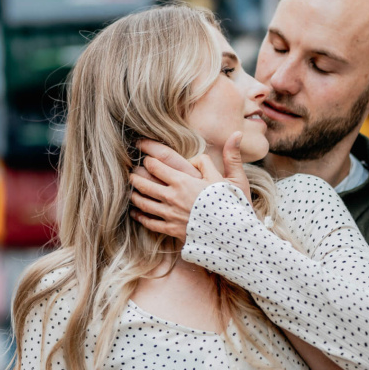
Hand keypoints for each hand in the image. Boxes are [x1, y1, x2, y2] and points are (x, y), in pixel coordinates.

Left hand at [129, 132, 250, 239]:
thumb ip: (231, 156)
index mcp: (183, 181)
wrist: (234, 236)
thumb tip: (237, 133)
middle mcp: (172, 197)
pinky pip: (150, 222)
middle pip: (144, 184)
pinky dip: (140, 216)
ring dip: (135, 195)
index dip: (149, 160)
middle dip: (135, 177)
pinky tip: (136, 213)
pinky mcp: (171, 230)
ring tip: (132, 191)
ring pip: (143, 203)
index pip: (156, 166)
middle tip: (131, 173)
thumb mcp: (235, 178)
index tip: (146, 158)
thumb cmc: (234, 206)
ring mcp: (170, 215)